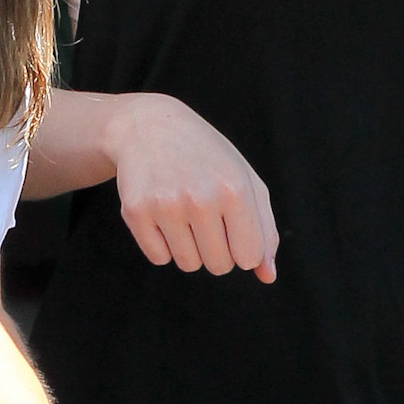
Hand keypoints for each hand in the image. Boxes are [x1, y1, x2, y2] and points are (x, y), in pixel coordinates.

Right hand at [108, 93, 278, 278]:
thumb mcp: (245, 181)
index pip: (249, 257)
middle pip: (219, 265)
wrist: (150, 127)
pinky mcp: (136, 212)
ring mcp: (165, 205)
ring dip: (189, 247)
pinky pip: (159, 257)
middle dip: (217, 249)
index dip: (243, 247)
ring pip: (188, 264)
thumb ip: (264, 230)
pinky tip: (161, 212)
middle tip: (206, 215)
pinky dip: (162, 243)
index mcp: (235, 189)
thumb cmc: (207, 158)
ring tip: (183, 211)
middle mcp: (200, 198)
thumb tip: (267, 276)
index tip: (233, 225)